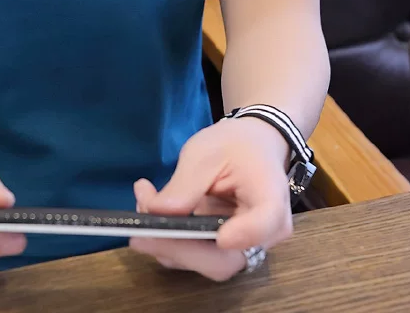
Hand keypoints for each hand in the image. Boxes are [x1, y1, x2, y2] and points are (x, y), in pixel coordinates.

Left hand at [130, 117, 292, 280]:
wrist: (250, 147)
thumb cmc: (233, 145)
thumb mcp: (206, 153)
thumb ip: (184, 184)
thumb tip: (154, 212)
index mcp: (270, 200)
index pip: (262, 225)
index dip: (243, 236)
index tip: (220, 237)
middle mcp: (263, 235)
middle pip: (224, 260)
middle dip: (177, 248)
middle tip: (139, 231)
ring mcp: (244, 247)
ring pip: (206, 263)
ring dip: (166, 244)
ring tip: (142, 205)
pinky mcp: (224, 250)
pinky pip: (197, 256)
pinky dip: (170, 242)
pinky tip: (150, 213)